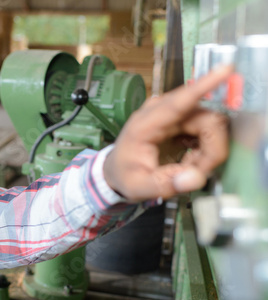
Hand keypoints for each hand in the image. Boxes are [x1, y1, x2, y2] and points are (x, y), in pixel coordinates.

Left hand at [104, 66, 232, 201]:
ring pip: (210, 124)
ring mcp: (171, 112)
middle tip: (197, 171)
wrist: (117, 170)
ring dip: (208, 150)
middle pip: (206, 119)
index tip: (225, 70)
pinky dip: (205, 147)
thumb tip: (195, 178)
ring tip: (188, 167)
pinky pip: (207, 127)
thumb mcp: (139, 187)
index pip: (178, 101)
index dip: (204, 86)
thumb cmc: (125, 175)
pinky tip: (189, 159)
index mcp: (144, 125)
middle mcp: (159, 112)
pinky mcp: (180, 117)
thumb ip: (166, 184)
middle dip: (211, 149)